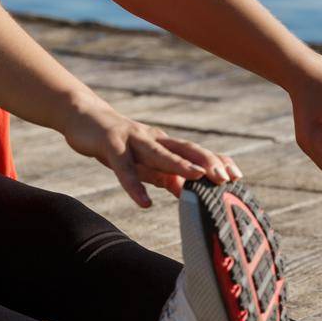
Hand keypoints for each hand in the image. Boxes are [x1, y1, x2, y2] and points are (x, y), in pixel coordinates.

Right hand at [61, 101, 242, 207]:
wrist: (83, 118)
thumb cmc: (116, 143)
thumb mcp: (142, 162)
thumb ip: (162, 175)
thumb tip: (185, 191)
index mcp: (163, 143)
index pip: (195, 152)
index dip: (216, 161)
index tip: (237, 176)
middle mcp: (154, 139)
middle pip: (185, 148)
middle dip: (208, 162)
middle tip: (227, 178)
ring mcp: (133, 139)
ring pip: (159, 153)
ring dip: (180, 165)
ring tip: (198, 178)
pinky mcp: (111, 145)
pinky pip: (124, 168)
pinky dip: (134, 185)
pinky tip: (144, 202)